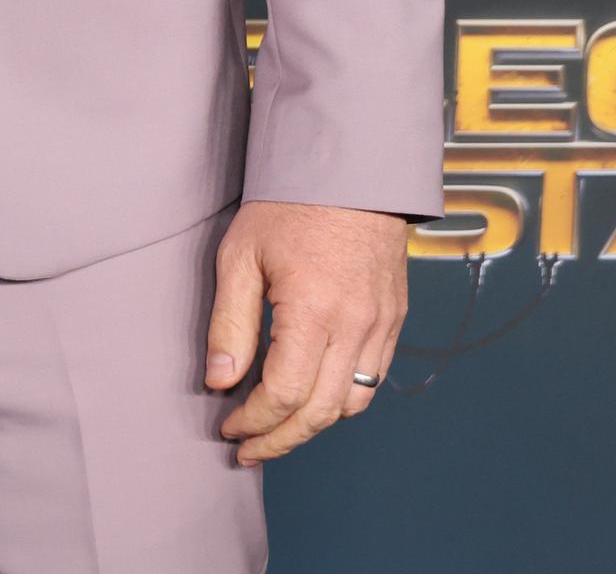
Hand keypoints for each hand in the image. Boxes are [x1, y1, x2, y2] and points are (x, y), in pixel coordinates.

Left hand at [203, 199, 406, 465]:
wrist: (351, 164)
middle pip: (320, 413)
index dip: (253, 422)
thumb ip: (230, 323)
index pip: (284, 395)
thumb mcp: (242, 254)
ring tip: (276, 429)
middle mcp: (356, 326)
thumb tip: (221, 382)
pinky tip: (313, 395)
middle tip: (247, 449)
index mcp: (314, 311)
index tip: (227, 427)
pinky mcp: (394, 317)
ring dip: (312, 425)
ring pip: (350, 404)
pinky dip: (341, 399)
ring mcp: (382, 324)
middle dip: (280, 440)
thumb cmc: (289, 203)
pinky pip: (372, 379)